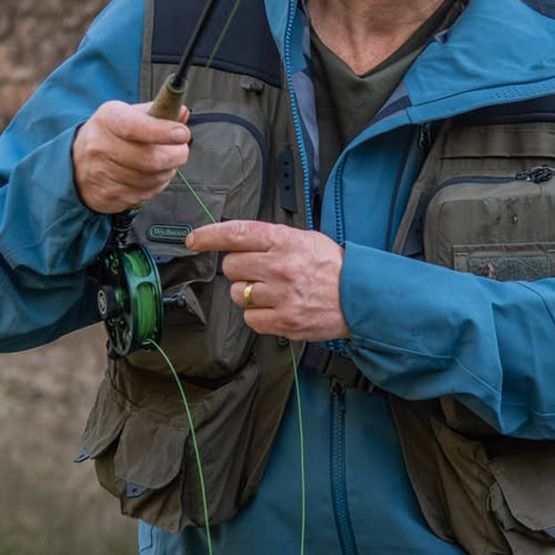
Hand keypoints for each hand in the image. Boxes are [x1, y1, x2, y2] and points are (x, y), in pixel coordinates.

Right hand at [72, 100, 189, 212]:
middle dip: (175, 156)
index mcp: (107, 120)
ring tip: (164, 163)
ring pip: (151, 179)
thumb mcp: (127, 114)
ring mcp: (101, 174)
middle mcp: (100, 146)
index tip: (182, 133)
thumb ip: (156, 113)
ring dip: (167, 171)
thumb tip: (183, 112)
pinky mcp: (108, 196)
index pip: (134, 127)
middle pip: (149, 159)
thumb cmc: (111, 135)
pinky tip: (152, 176)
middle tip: (181, 151)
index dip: (162, 131)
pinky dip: (157, 185)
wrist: (77, 163)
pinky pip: (145, 193)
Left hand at [185, 220, 349, 341]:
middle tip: (259, 273)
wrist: (360, 296)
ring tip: (273, 293)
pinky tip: (277, 309)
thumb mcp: (306, 239)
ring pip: (238, 294)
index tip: (194, 239)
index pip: (236, 233)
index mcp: (285, 241)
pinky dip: (259, 316)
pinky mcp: (284, 320)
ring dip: (249, 294)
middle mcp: (280, 266)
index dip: (209, 236)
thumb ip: (272, 239)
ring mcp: (281, 295)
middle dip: (239, 270)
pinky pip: (251, 318)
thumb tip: (238, 241)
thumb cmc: (333, 267)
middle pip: (231, 267)